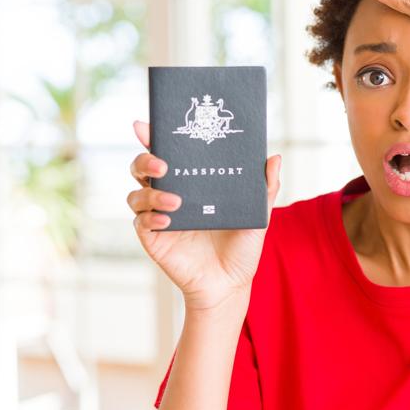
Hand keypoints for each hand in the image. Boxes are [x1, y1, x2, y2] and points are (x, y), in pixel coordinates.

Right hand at [126, 120, 281, 310]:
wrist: (231, 283)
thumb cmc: (242, 246)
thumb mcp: (258, 214)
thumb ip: (265, 187)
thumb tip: (274, 157)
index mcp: (191, 181)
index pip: (167, 152)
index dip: (153, 136)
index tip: (147, 125)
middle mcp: (170, 194)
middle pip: (141, 167)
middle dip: (145, 158)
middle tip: (163, 163)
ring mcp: (159, 215)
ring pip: (136, 193)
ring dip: (151, 192)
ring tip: (177, 200)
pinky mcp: (153, 238)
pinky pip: (140, 221)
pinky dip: (150, 218)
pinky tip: (167, 220)